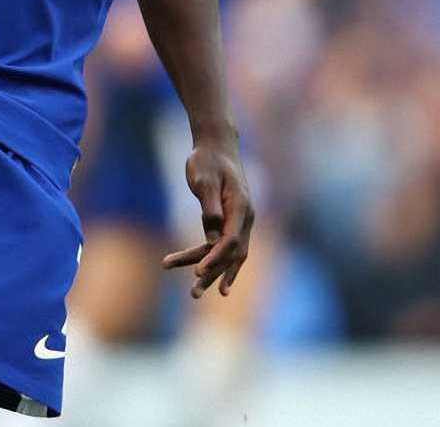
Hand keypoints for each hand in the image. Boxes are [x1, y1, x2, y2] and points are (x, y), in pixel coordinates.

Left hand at [163, 142, 255, 297]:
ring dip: (213, 274)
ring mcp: (241, 221)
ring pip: (231, 255)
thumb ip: (209, 206)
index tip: (197, 271)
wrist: (216, 146)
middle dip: (213, 274)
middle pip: (233, 253)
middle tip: (193, 293)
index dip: (214, 258)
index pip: (231, 240)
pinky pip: (226, 248)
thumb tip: (212, 236)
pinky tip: (205, 277)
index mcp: (240, 206)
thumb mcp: (203, 178)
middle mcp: (246, 217)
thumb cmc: (206, 160)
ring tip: (194, 293)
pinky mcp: (232, 222)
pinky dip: (216, 263)